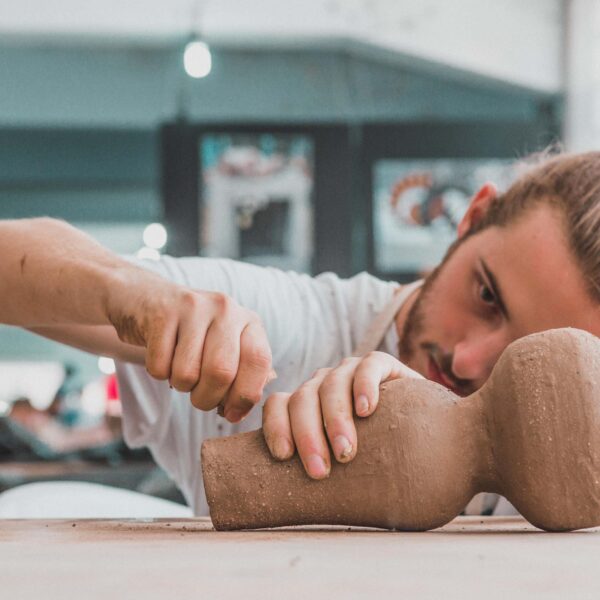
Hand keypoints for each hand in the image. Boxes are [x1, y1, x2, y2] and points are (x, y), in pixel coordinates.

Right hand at [106, 266, 273, 422]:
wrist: (147, 299)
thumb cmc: (194, 336)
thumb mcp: (227, 347)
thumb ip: (241, 377)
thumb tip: (238, 411)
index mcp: (248, 321)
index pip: (258, 360)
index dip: (245, 394)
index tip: (231, 412)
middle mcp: (226, 309)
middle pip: (221, 372)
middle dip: (207, 399)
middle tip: (199, 398)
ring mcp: (194, 307)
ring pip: (187, 374)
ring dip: (182, 386)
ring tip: (180, 370)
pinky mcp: (162, 313)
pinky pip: (159, 366)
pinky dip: (159, 373)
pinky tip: (163, 356)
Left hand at [262, 352, 422, 478]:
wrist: (426, 436)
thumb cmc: (376, 458)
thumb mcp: (342, 463)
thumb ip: (319, 471)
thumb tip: (287, 506)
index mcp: (306, 404)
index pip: (278, 404)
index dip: (276, 426)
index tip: (283, 456)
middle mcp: (323, 383)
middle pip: (303, 398)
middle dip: (308, 435)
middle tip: (319, 471)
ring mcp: (351, 371)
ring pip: (331, 384)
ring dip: (335, 418)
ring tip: (345, 450)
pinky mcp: (382, 364)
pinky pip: (368, 367)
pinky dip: (364, 386)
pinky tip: (367, 410)